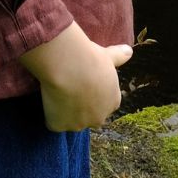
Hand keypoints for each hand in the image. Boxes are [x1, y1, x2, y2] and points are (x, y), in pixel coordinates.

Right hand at [18, 21, 132, 131]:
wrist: (69, 65)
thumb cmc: (90, 58)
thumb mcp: (108, 55)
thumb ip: (119, 56)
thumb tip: (129, 51)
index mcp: (112, 102)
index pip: (105, 103)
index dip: (93, 93)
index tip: (84, 82)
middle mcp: (98, 118)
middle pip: (90, 116)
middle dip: (82, 107)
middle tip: (70, 87)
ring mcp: (78, 124)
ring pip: (71, 121)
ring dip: (65, 111)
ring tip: (57, 90)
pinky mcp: (59, 125)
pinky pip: (52, 122)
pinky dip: (49, 113)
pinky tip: (48, 97)